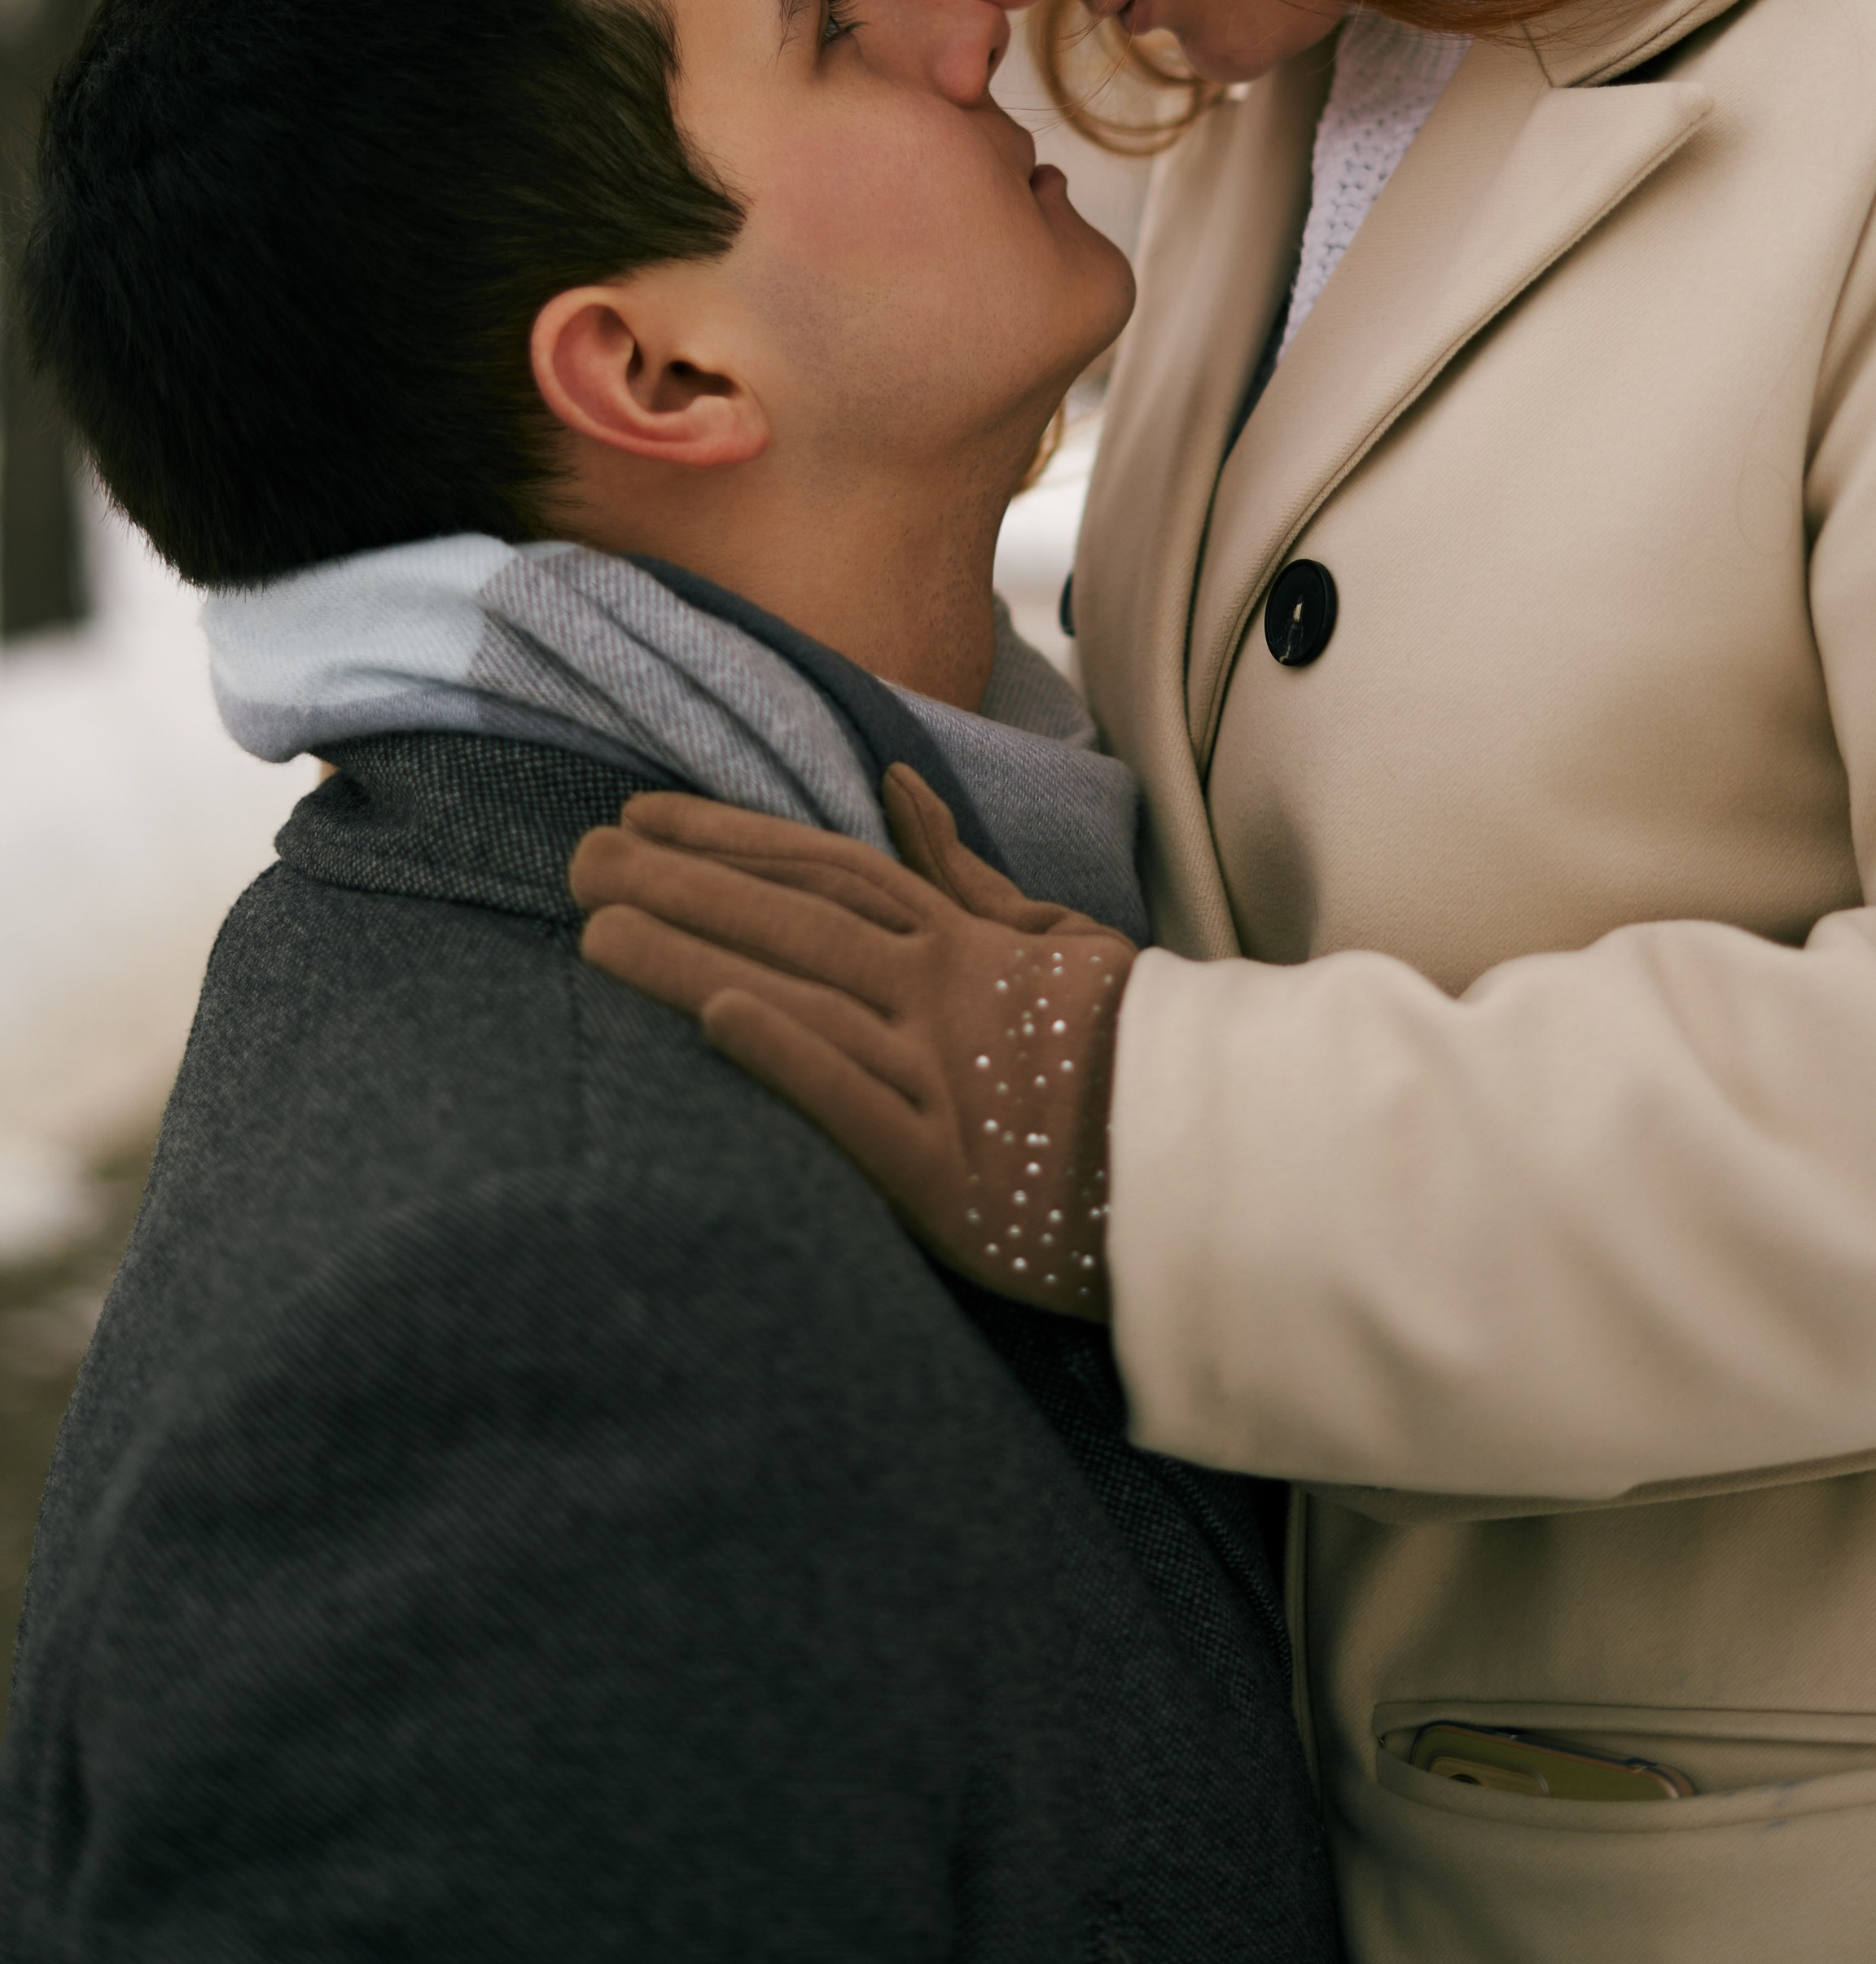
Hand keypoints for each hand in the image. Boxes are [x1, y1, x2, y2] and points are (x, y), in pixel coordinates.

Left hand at [571, 766, 1136, 1320]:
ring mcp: (941, 1077)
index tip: (640, 810)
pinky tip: (716, 1021)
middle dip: (678, 884)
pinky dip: (790, 1059)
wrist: (1209, 1164)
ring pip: (802, 998)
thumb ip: (967, 876)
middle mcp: (940, 994)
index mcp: (962, 944)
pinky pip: (858, 1105)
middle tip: (579, 859)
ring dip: (695, 958)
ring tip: (595, 931)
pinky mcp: (945, 1173)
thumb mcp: (1059, 939)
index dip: (728, 836)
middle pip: (790, 923)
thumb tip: (900, 790)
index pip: (828, 871)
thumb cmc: (1130, 1051)